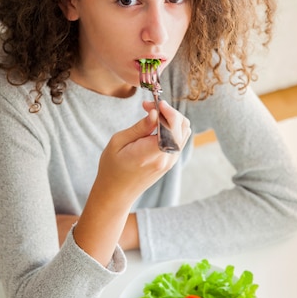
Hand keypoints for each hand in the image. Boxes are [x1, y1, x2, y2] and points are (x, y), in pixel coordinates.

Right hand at [73, 105, 189, 265]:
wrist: (116, 193)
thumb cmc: (112, 167)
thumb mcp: (119, 142)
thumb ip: (140, 127)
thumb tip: (156, 113)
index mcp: (152, 153)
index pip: (172, 126)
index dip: (166, 110)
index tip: (151, 104)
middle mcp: (166, 158)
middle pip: (182, 126)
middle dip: (169, 111)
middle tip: (149, 107)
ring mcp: (170, 161)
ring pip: (184, 131)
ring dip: (171, 118)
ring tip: (151, 115)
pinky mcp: (170, 162)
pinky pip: (179, 139)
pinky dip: (172, 127)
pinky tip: (156, 125)